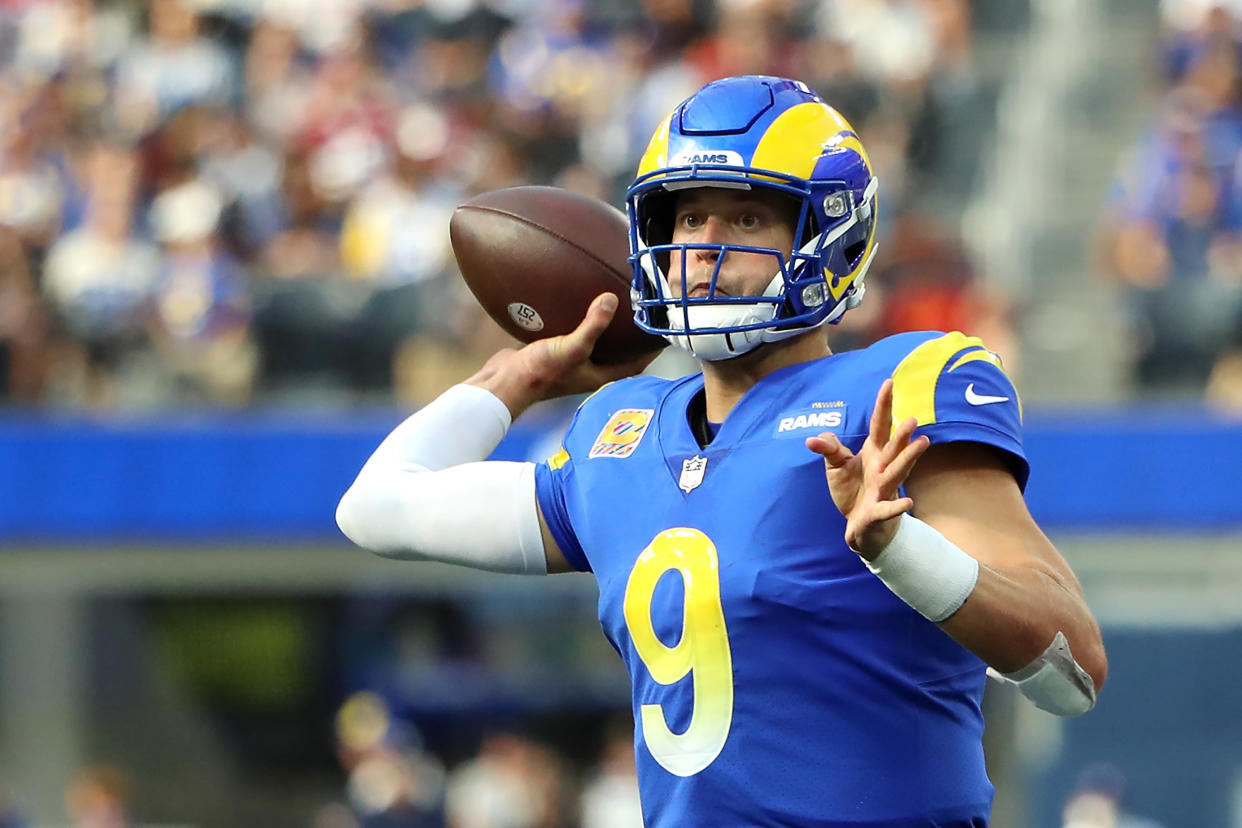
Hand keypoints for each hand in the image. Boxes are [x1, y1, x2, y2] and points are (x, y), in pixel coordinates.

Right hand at [466, 293, 657, 418]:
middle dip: (629, 338)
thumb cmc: (541, 373)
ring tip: (613, 305)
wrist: (504, 382)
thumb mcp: (572, 347)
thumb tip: (612, 300)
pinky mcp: (552, 352)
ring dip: (603, 329)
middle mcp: (587, 371)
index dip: (650, 352)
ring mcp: (569, 362)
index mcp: (599, 376)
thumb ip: (593, 325)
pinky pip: (571, 334)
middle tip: (640, 314)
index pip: (635, 365)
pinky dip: (576, 321)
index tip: (662, 333)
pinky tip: (575, 302)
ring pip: (594, 343)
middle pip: (617, 353)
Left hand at [805, 378, 929, 560]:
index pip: (879, 425)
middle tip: (912, 418)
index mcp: (873, 453)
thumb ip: (829, 449)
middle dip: (902, 434)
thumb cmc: (853, 491)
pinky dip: (897, 506)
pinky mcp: (878, 511)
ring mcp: (883, 489)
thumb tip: (812, 438)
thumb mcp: (836, 467)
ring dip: (909, 457)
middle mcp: (882, 468)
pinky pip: (888, 508)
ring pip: (897, 472)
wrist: (861, 526)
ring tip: (923, 442)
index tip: (889, 382)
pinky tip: (909, 503)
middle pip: (892, 447)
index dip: (884, 405)